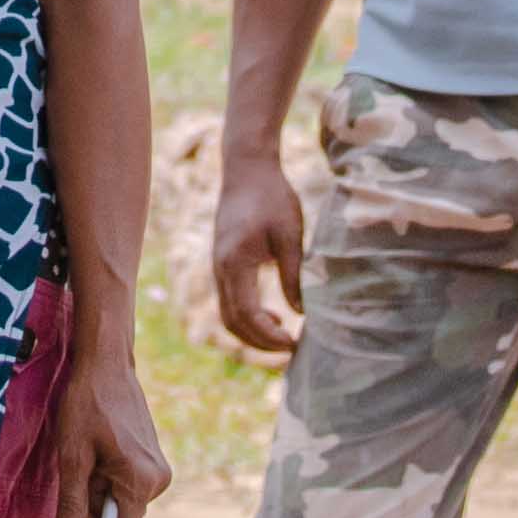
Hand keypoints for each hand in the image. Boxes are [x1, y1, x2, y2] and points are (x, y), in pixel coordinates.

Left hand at [42, 324, 172, 517]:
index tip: (75, 510)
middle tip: (81, 467)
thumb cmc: (87, 404)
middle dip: (96, 503)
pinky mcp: (155, 461)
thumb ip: (72, 502)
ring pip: (123, 501)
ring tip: (91, 453)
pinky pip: (129, 486)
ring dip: (101, 488)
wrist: (107, 365)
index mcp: (140, 481)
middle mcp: (158, 480)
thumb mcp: (71, 456)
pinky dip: (110, 476)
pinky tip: (102, 449)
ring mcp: (159, 470)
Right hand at [208, 153, 310, 358]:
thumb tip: (300, 312)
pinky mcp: (222, 263)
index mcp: (235, 262)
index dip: (269, 336)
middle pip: (231, 322)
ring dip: (251, 332)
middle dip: (259, 342)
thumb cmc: (272, 197)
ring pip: (227, 314)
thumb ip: (294, 275)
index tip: (293, 343)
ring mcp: (217, 267)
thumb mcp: (290, 235)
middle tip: (290, 348)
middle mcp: (220, 268)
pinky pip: (229, 300)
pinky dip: (247, 316)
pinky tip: (273, 315)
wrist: (247, 169)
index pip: (247, 314)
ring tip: (282, 335)